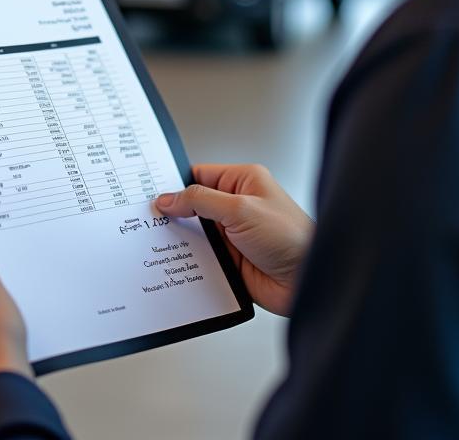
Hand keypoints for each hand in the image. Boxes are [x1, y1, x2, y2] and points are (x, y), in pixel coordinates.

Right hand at [155, 164, 313, 315]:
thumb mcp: (241, 209)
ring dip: (181, 241)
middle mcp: (237, 206)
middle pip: (193, 206)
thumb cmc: (292, 238)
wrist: (309, 282)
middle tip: (148, 221)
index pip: (199, 176)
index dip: (175, 185)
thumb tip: (169, 198)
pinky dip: (189, 262)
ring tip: (155, 244)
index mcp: (243, 182)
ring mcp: (233, 235)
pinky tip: (175, 265)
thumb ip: (201, 201)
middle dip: (174, 215)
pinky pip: (201, 258)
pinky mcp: (230, 261)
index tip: (152, 194)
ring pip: (195, 234)